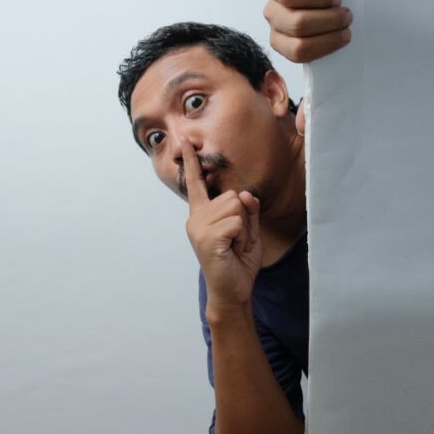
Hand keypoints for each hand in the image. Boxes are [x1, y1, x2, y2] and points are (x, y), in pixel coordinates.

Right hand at [182, 139, 262, 311]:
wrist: (232, 292)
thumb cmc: (237, 263)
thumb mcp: (247, 231)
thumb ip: (247, 210)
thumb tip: (243, 194)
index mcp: (202, 215)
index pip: (196, 184)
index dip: (193, 162)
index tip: (185, 141)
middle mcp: (195, 218)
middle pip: (232, 195)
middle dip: (244, 217)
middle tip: (236, 241)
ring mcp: (199, 227)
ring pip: (236, 207)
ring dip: (244, 228)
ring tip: (234, 246)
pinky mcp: (207, 237)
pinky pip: (237, 221)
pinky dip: (242, 236)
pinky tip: (232, 250)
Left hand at [264, 0, 352, 62]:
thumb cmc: (326, 9)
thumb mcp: (327, 31)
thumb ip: (329, 40)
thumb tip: (346, 37)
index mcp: (282, 40)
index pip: (299, 51)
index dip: (326, 44)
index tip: (346, 34)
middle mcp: (275, 17)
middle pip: (297, 24)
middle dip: (330, 20)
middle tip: (346, 15)